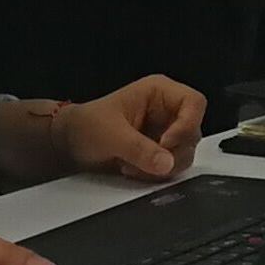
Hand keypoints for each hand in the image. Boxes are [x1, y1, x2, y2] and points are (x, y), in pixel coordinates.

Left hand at [57, 75, 206, 183]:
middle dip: (171, 152)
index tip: (166, 143)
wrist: (70, 143)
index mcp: (159, 92)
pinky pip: (173, 165)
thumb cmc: (86, 126)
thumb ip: (139, 149)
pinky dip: (156, 173)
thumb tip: (166, 163)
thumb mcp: (111, 135)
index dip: (186, 125)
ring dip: (162, 166)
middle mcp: (167, 110)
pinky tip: (134, 169)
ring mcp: (166, 131)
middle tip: (147, 161)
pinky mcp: (160, 150)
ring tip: (133, 166)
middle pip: (192, 132)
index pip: (194, 103)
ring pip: (185, 152)